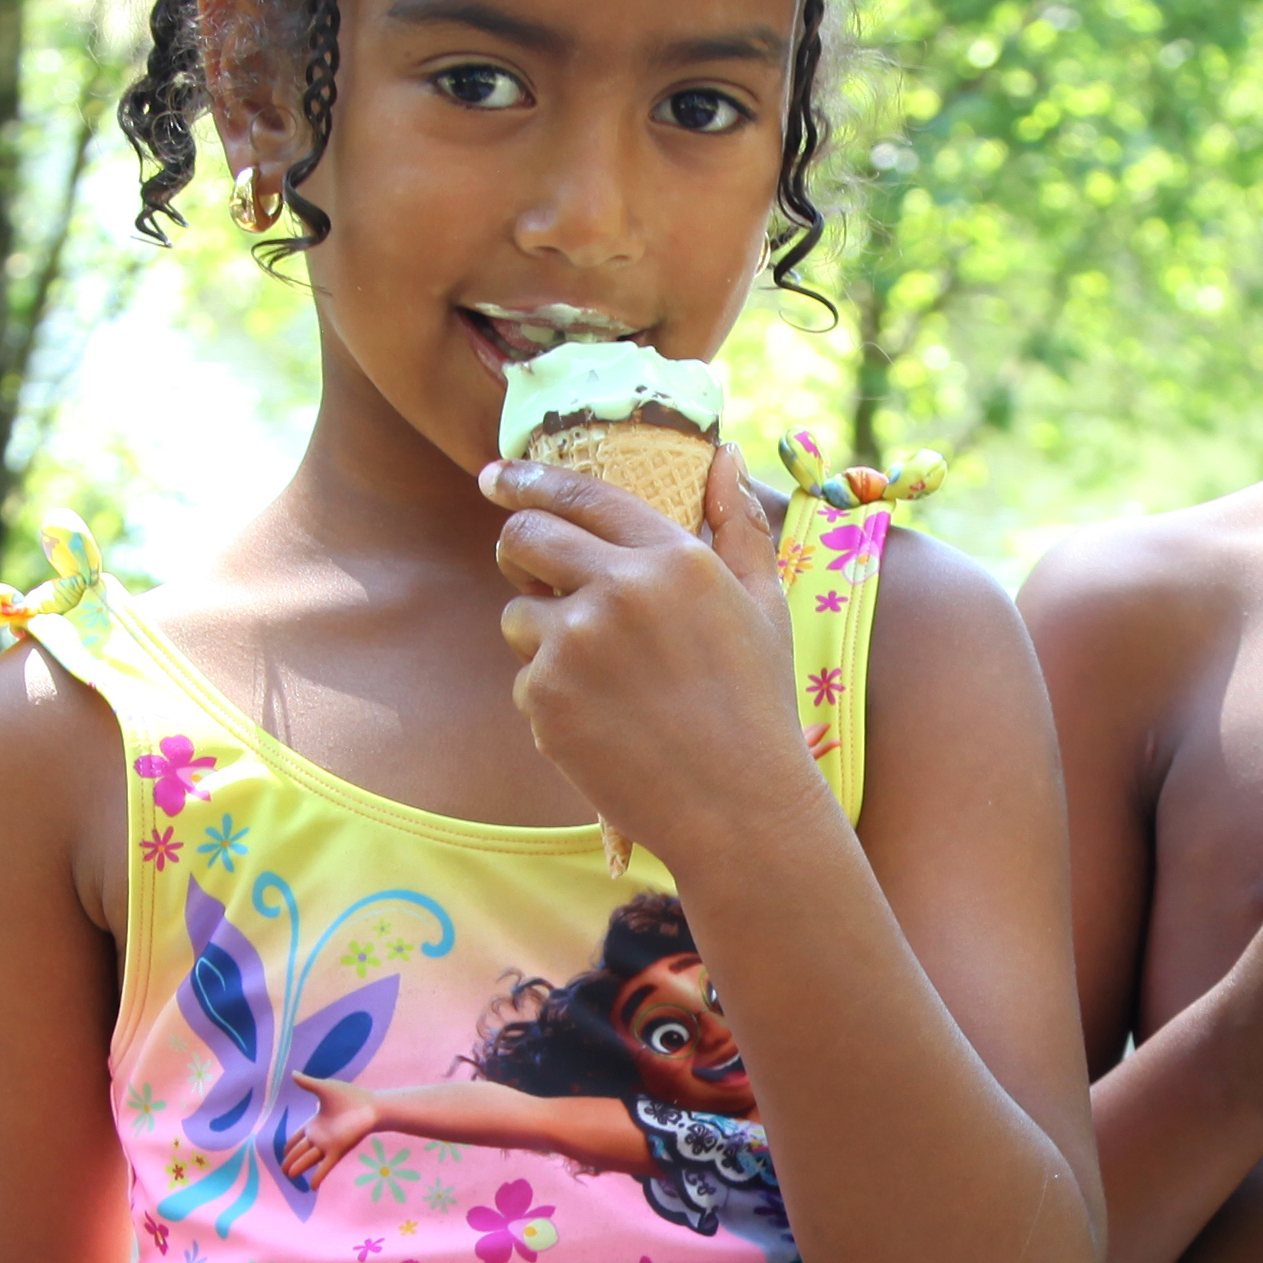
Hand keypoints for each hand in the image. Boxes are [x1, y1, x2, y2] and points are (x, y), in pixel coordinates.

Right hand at [279, 1075, 381, 1186]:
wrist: (371, 1106)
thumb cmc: (351, 1096)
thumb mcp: (324, 1089)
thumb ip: (307, 1084)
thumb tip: (292, 1073)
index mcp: (315, 1122)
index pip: (297, 1136)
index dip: (289, 1144)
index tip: (283, 1152)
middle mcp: (320, 1136)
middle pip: (300, 1151)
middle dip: (290, 1160)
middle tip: (283, 1171)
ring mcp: (328, 1145)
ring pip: (308, 1160)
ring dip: (298, 1168)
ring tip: (289, 1177)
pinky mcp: (337, 1151)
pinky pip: (324, 1167)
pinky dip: (318, 1177)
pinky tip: (312, 1188)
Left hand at [483, 446, 808, 876]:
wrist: (737, 807)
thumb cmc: (758, 704)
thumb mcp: (765, 605)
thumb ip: (740, 524)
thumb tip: (724, 455)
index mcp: (673, 558)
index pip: (581, 494)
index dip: (529, 478)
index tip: (497, 474)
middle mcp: (618, 591)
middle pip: (522, 536)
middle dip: (517, 545)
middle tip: (530, 566)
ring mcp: (574, 646)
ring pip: (516, 614)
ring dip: (540, 633)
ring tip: (601, 675)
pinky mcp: (544, 700)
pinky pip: (523, 677)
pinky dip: (550, 694)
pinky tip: (602, 719)